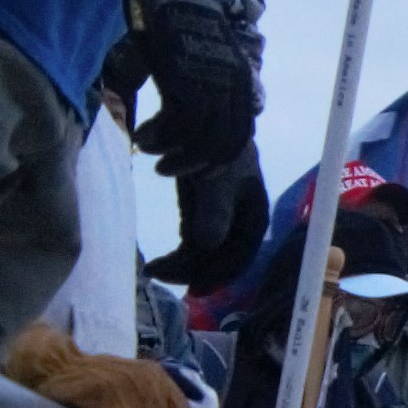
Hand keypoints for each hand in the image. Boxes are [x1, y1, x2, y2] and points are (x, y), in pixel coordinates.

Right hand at [120, 0, 259, 172]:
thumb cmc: (177, 16)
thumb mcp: (194, 57)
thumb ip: (193, 88)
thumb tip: (177, 120)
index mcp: (240, 80)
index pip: (238, 134)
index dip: (216, 157)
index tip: (192, 166)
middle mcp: (234, 85)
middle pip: (221, 145)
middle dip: (193, 164)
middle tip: (165, 169)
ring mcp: (212, 82)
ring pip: (200, 141)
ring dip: (172, 155)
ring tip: (149, 152)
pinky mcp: (186, 79)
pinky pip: (177, 126)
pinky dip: (158, 138)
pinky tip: (140, 136)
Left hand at [149, 140, 268, 290]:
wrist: (202, 119)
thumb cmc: (219, 146)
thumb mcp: (219, 175)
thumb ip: (215, 208)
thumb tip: (208, 243)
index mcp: (254, 216)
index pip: (241, 255)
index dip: (220, 274)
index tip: (193, 288)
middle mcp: (238, 224)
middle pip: (220, 259)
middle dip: (193, 271)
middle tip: (161, 274)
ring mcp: (218, 221)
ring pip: (203, 255)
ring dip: (182, 266)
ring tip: (154, 268)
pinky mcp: (198, 215)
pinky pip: (190, 245)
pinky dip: (177, 256)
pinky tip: (159, 262)